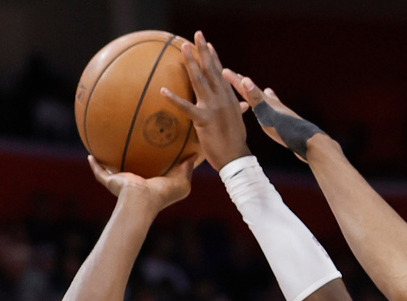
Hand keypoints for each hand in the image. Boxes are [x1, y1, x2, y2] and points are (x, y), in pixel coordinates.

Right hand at [88, 154, 196, 213]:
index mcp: (151, 184)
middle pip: (131, 171)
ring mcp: (122, 184)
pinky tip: (90, 155)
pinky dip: (95, 166)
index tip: (154, 150)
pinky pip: (100, 173)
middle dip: (130, 162)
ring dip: (109, 164)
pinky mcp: (110, 183)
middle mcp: (135, 184)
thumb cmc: (163, 194)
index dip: (153, 164)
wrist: (142, 200)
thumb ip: (187, 169)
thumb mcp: (182, 182)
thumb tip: (194, 155)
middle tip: (129, 146)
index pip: (152, 173)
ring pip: (113, 172)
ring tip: (104, 148)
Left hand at [161, 31, 250, 170]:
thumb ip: (237, 110)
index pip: (221, 74)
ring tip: (183, 48)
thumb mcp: (237, 122)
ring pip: (200, 81)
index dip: (214, 58)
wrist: (236, 158)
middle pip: (211, 70)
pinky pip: (186, 107)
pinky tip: (162, 90)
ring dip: (191, 63)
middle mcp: (223, 99)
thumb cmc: (234, 142)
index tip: (208, 45)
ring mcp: (214, 108)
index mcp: (230, 99)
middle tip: (196, 35)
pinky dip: (174, 98)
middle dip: (203, 51)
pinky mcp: (204, 120)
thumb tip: (243, 104)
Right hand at [221, 70, 323, 160]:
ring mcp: (281, 113)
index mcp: (267, 102)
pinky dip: (272, 108)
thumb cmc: (286, 129)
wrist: (307, 143)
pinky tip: (277, 111)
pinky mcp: (286, 123)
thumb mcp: (267, 114)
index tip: (224, 71)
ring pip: (268, 101)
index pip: (247, 88)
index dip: (235, 80)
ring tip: (262, 90)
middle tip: (238, 77)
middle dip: (246, 85)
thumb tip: (245, 79)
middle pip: (257, 92)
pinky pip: (274, 112)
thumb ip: (256, 99)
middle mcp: (274, 104)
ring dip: (260, 96)